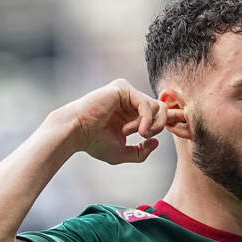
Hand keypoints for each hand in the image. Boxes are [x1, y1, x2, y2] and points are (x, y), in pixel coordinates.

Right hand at [67, 78, 183, 163]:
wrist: (75, 134)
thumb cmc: (94, 143)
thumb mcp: (123, 153)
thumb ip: (141, 151)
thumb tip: (156, 142)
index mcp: (132, 111)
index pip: (158, 113)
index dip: (166, 124)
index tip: (164, 135)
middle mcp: (131, 99)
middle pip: (163, 108)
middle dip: (159, 125)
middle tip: (144, 136)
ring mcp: (127, 92)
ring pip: (158, 106)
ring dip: (150, 124)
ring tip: (136, 133)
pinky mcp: (123, 88)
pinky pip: (147, 104)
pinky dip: (145, 120)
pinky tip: (134, 130)